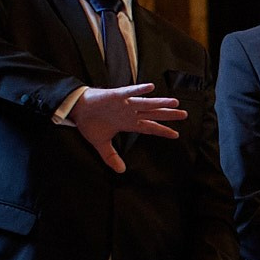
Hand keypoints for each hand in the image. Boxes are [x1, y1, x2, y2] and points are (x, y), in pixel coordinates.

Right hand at [70, 84, 185, 173]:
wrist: (75, 109)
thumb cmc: (89, 123)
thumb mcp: (100, 143)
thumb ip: (111, 156)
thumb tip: (121, 171)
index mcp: (128, 123)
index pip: (149, 128)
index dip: (162, 131)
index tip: (175, 135)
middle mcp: (130, 113)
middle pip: (153, 114)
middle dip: (168, 115)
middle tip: (185, 115)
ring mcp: (124, 104)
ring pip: (146, 103)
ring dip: (160, 103)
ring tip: (175, 103)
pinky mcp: (115, 96)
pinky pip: (129, 92)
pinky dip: (139, 90)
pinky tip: (151, 88)